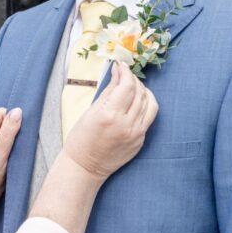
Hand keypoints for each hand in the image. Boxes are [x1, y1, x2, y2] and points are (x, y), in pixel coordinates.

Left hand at [0, 107, 21, 202]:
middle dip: (13, 131)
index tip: (14, 138)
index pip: (1, 113)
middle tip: (11, 147)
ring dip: (14, 138)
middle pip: (6, 119)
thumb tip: (17, 112)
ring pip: (9, 128)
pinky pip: (10, 136)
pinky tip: (11, 153)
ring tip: (10, 152)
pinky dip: (14, 144)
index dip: (11, 123)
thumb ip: (8, 132)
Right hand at [62, 61, 157, 181]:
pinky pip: (148, 119)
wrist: (85, 167)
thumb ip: (109, 90)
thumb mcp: (91, 111)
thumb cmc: (81, 138)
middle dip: (134, 80)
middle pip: (140, 93)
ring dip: (144, 91)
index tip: (121, 65)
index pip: (127, 86)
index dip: (126, 72)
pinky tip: (136, 103)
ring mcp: (136, 135)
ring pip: (150, 104)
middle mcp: (126, 125)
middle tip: (125, 75)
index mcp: (110, 115)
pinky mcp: (140, 141)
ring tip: (134, 87)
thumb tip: (118, 72)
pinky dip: (144, 106)